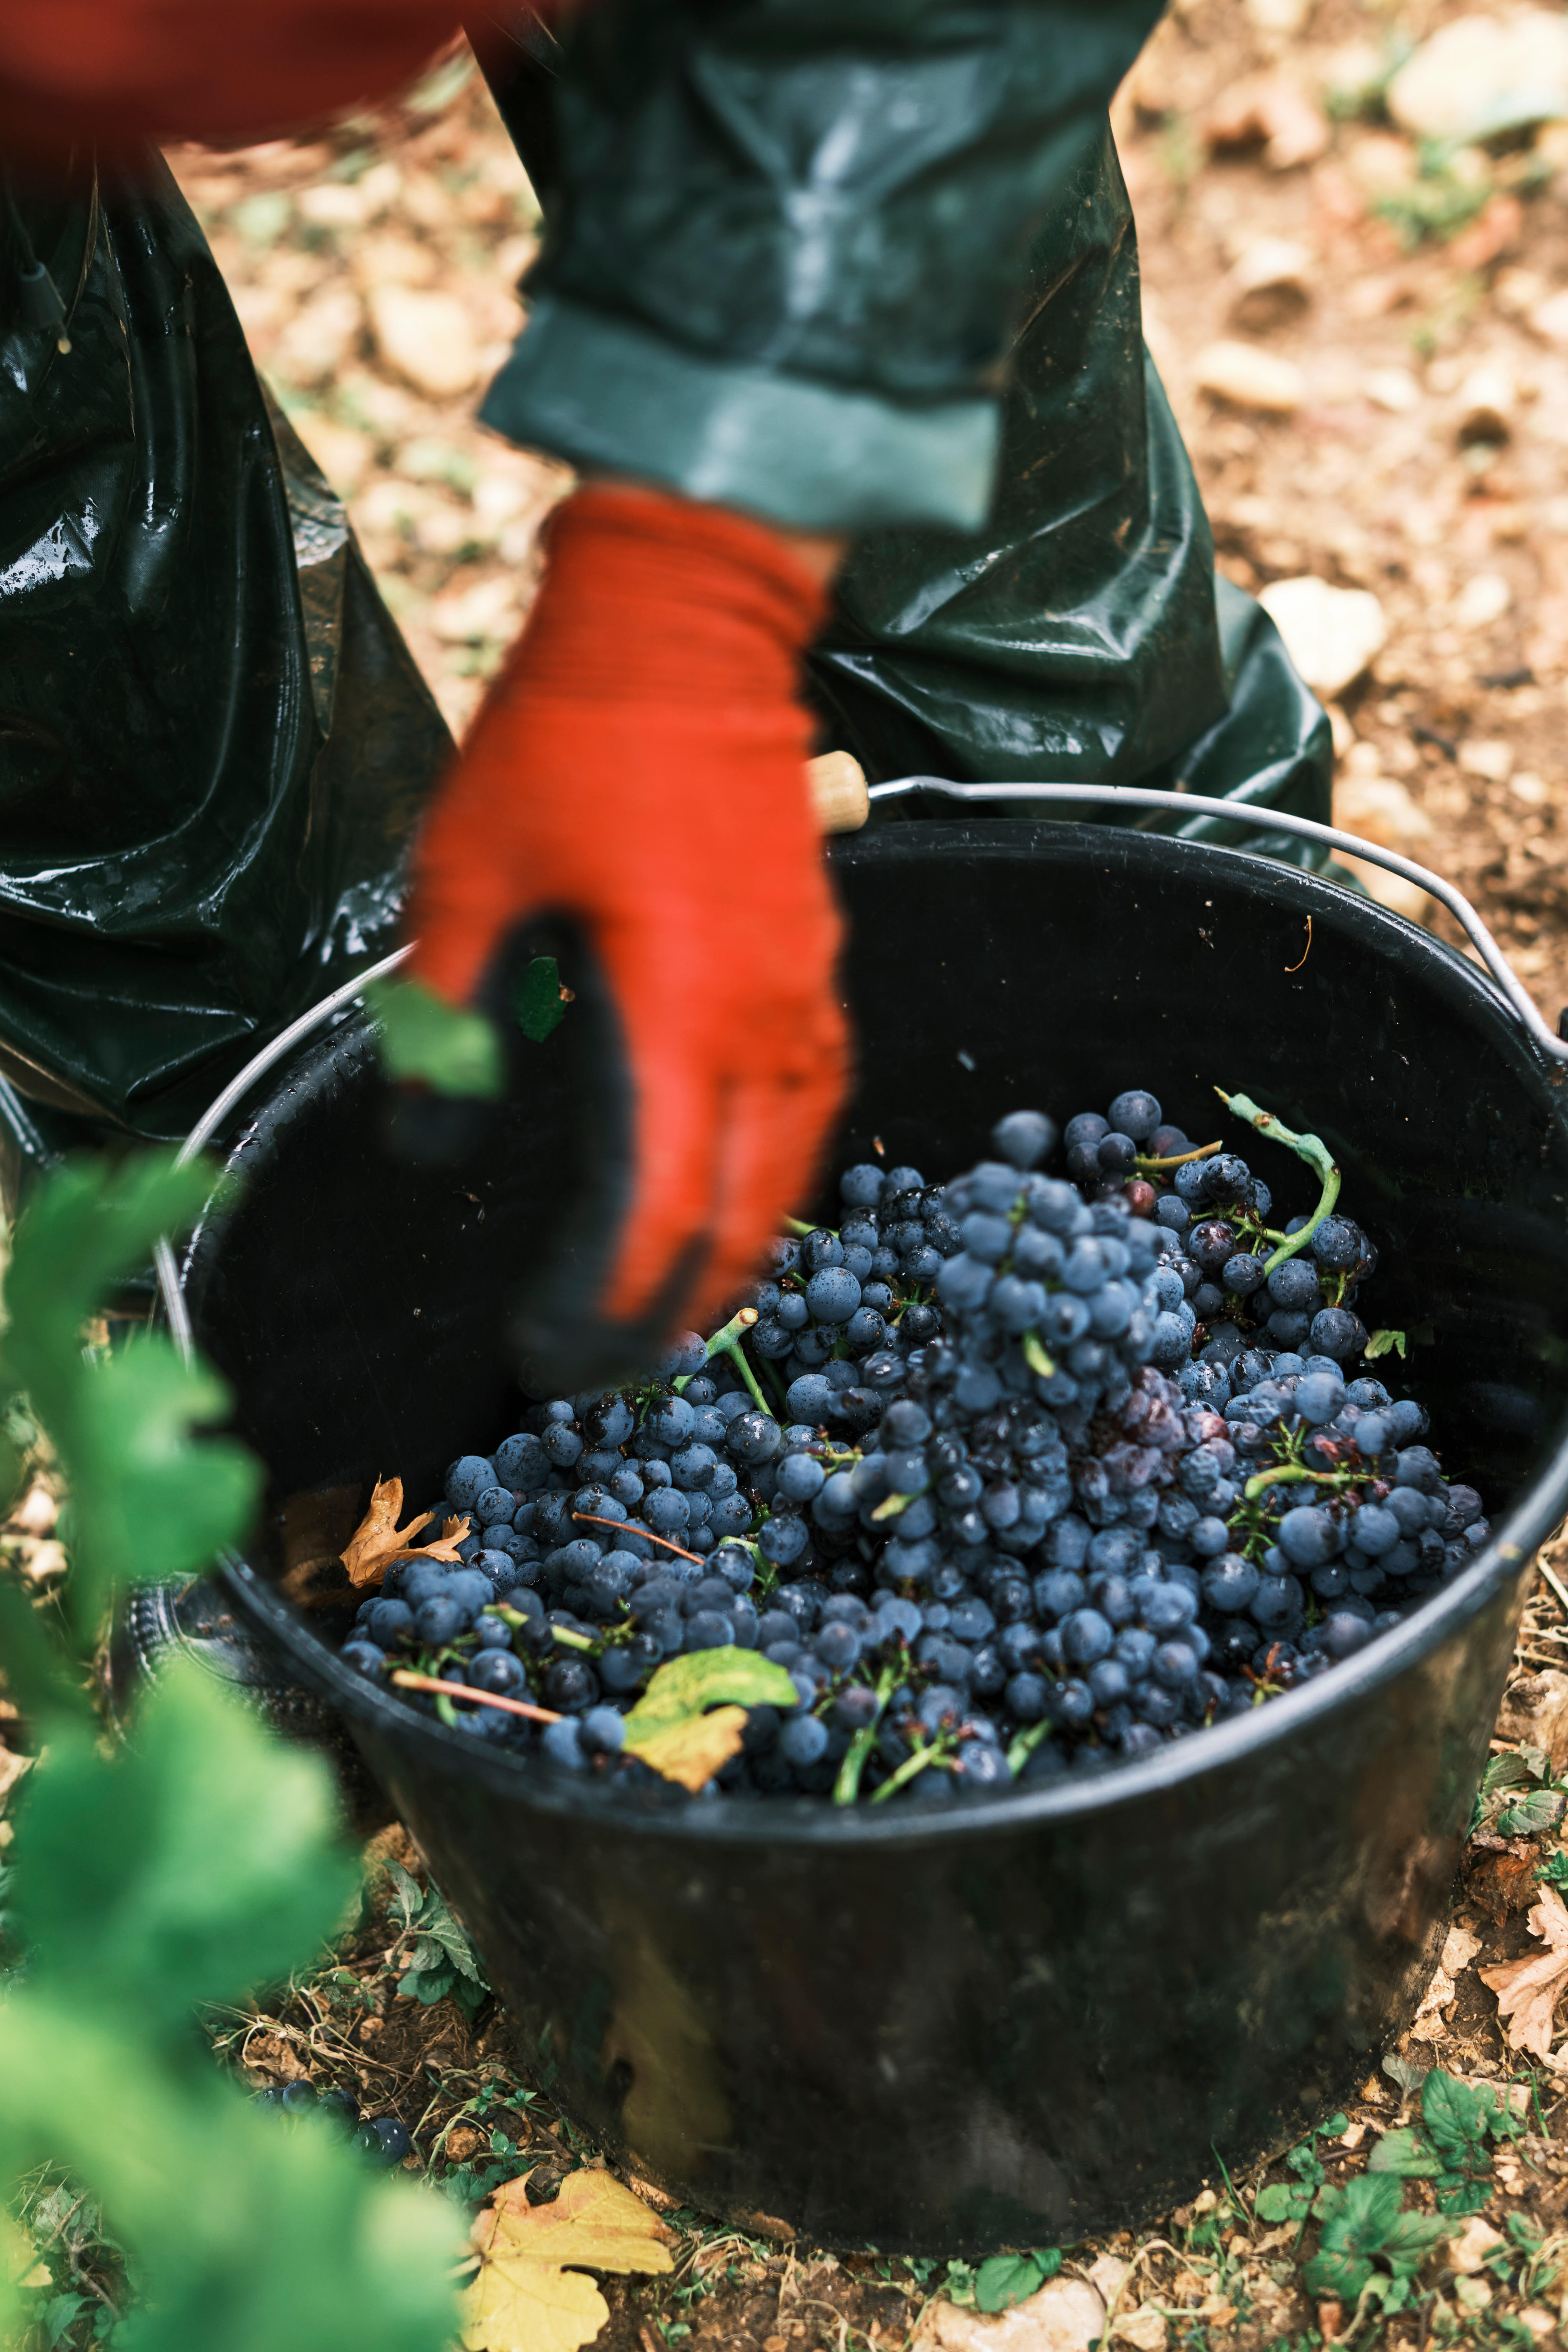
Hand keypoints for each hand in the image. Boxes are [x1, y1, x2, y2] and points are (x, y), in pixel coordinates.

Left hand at [402, 483, 848, 1361]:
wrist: (690, 627)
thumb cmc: (571, 742)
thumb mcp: (466, 879)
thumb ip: (445, 1020)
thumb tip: (426, 1142)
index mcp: (681, 1013)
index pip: (659, 1213)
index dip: (605, 1303)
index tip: (546, 1351)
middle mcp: (766, 1025)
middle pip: (739, 1222)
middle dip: (673, 1314)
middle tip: (604, 1369)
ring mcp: (807, 996)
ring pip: (789, 1177)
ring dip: (730, 1257)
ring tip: (671, 1315)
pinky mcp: (817, 967)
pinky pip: (811, 1110)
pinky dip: (769, 1180)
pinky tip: (732, 1197)